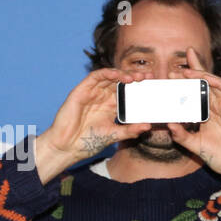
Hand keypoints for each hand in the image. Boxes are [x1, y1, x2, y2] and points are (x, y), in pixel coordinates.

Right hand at [35, 69, 152, 183]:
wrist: (68, 147)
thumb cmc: (88, 142)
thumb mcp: (114, 135)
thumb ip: (130, 130)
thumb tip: (148, 126)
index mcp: (110, 106)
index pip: (127, 92)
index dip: (138, 87)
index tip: (152, 85)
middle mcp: (101, 97)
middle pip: (120, 82)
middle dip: (134, 77)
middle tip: (148, 76)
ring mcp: (91, 93)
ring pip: (109, 77)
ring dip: (122, 74)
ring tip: (135, 77)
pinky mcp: (81, 91)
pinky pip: (94, 77)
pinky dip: (107, 73)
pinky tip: (118, 75)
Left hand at [167, 46, 220, 209]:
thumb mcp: (195, 145)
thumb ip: (182, 135)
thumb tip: (169, 124)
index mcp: (208, 115)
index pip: (196, 93)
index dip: (186, 83)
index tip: (169, 77)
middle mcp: (218, 108)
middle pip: (204, 84)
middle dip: (191, 73)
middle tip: (173, 70)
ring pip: (214, 84)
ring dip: (201, 75)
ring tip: (185, 71)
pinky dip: (216, 82)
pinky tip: (205, 77)